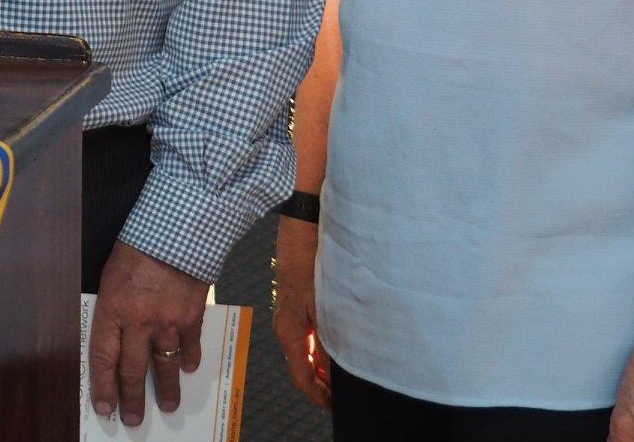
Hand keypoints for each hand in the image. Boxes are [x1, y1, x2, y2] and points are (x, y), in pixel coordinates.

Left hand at [88, 241, 209, 426]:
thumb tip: (114, 334)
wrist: (176, 229)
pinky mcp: (192, 317)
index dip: (103, 386)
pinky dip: (188, 359)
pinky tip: (187, 368)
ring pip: (164, 365)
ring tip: (167, 406)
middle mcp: (139, 322)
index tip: (104, 407)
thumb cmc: (137, 246)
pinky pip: (189, 346)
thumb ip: (113, 306)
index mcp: (113, 309)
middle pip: (133, 370)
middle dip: (132, 398)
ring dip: (165, 389)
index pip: (103, 358)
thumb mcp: (112, 274)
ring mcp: (168, 322)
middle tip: (133, 420)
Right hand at [272, 217, 330, 408]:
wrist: (302, 227)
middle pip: (302, 366)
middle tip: (346, 393)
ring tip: (348, 372)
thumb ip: (328, 343)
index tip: (337, 406)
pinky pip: (308, 334)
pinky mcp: (296, 302)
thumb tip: (334, 374)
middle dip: (323, 383)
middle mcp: (285, 326)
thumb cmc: (310, 262)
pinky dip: (322, 346)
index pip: (301, 377)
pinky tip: (339, 343)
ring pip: (306, 350)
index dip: (319, 396)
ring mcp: (289, 313)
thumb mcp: (324, 308)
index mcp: (289, 332)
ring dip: (323, 364)